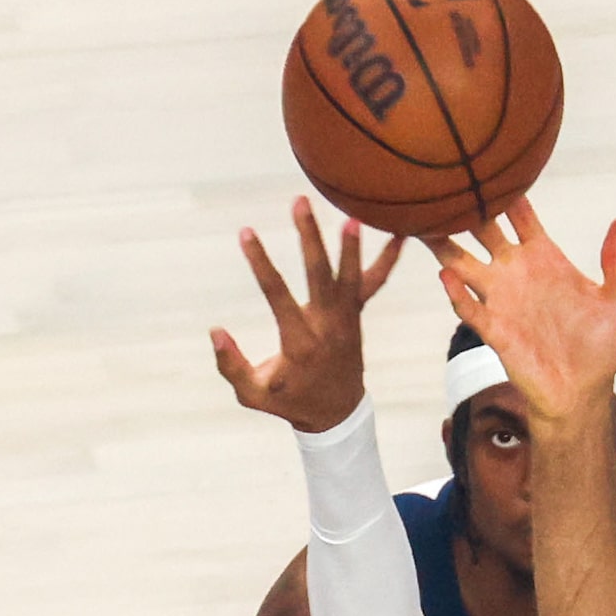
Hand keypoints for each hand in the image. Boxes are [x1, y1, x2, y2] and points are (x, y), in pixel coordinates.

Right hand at [211, 197, 404, 432]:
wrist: (336, 412)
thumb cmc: (289, 401)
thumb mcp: (252, 394)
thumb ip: (230, 365)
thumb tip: (215, 331)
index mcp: (300, 343)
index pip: (277, 294)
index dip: (260, 263)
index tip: (245, 233)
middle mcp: (327, 327)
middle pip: (320, 275)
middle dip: (310, 238)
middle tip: (300, 203)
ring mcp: (347, 319)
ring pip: (351, 276)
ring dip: (351, 245)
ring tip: (351, 215)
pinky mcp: (356, 315)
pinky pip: (374, 283)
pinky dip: (388, 259)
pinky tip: (401, 233)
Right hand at [424, 201, 615, 423]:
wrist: (583, 392)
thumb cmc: (602, 346)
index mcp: (544, 256)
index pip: (519, 213)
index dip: (507, 189)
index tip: (491, 159)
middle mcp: (515, 272)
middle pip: (480, 230)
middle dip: (464, 208)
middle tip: (445, 180)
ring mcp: (501, 299)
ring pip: (461, 263)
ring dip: (444, 245)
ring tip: (424, 223)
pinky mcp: (494, 330)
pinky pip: (468, 307)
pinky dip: (456, 293)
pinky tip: (446, 276)